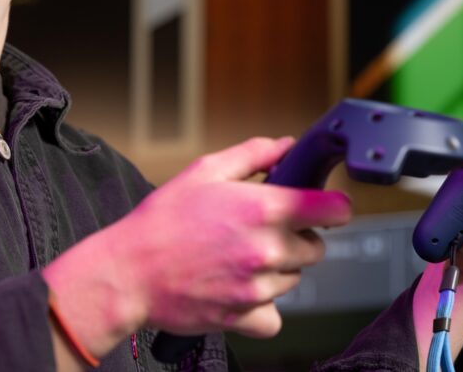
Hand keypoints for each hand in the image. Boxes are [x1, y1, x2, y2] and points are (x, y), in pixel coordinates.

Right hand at [118, 136, 351, 336]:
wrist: (128, 271)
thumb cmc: (162, 219)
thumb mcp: (205, 171)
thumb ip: (254, 154)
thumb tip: (287, 146)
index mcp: (264, 209)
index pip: (334, 210)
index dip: (334, 206)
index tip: (324, 207)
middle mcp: (267, 250)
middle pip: (316, 248)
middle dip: (298, 237)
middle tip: (262, 230)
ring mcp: (258, 287)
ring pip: (294, 279)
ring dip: (278, 269)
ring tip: (239, 256)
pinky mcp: (244, 317)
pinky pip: (274, 316)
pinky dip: (262, 306)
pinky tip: (238, 288)